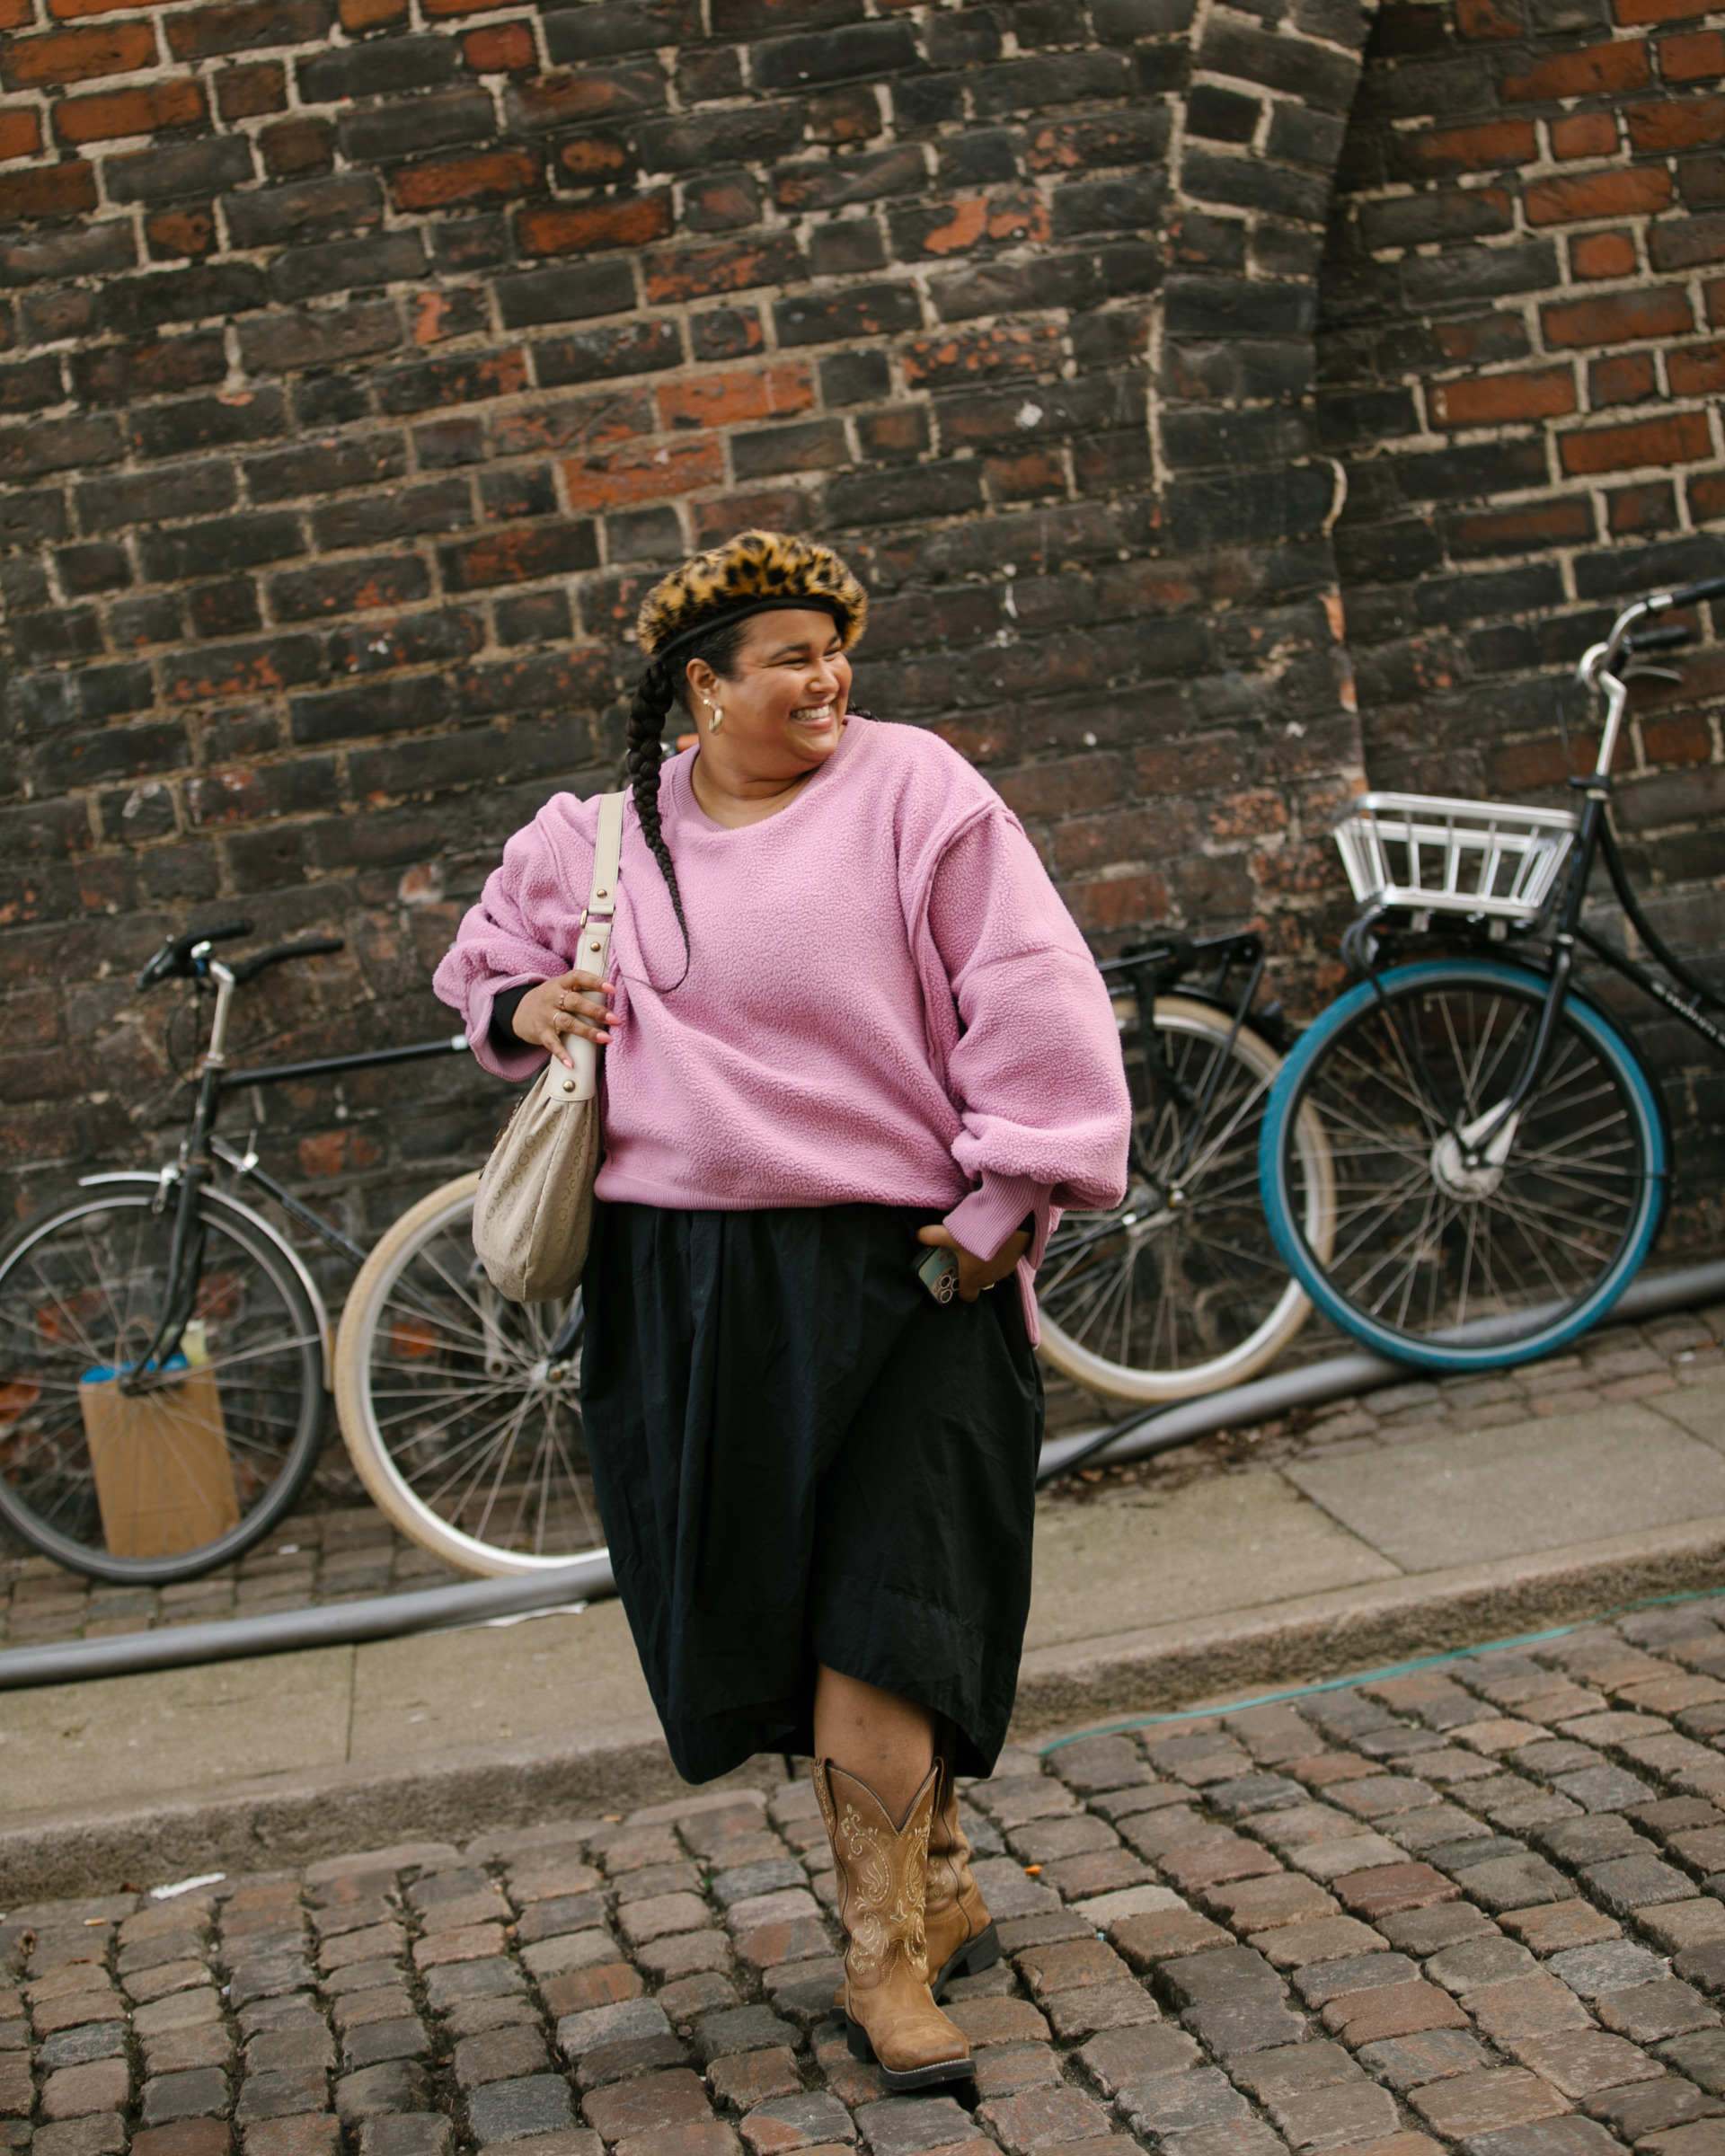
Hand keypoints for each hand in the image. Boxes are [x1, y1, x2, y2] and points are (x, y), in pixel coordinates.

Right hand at [511, 969, 618, 1068]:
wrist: (520, 1011)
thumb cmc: (551, 999)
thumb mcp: (561, 988)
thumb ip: (582, 990)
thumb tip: (614, 996)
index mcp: (560, 983)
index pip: (578, 977)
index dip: (595, 982)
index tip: (612, 989)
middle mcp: (552, 998)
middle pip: (575, 1002)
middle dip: (596, 1010)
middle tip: (615, 1019)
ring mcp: (546, 1016)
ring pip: (567, 1023)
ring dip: (587, 1031)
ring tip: (605, 1038)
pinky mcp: (541, 1033)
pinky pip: (552, 1043)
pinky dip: (561, 1053)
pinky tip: (571, 1062)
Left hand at [916, 1223, 1030, 1302]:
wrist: (1013, 1225)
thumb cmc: (980, 1236)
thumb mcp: (951, 1235)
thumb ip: (932, 1236)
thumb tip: (918, 1236)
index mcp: (972, 1279)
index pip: (966, 1295)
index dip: (959, 1288)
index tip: (953, 1276)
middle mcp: (990, 1279)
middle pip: (977, 1281)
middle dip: (970, 1270)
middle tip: (962, 1254)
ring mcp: (1004, 1270)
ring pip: (991, 1271)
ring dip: (985, 1260)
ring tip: (977, 1242)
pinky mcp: (1015, 1258)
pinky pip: (1003, 1260)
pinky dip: (998, 1252)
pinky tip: (993, 1238)